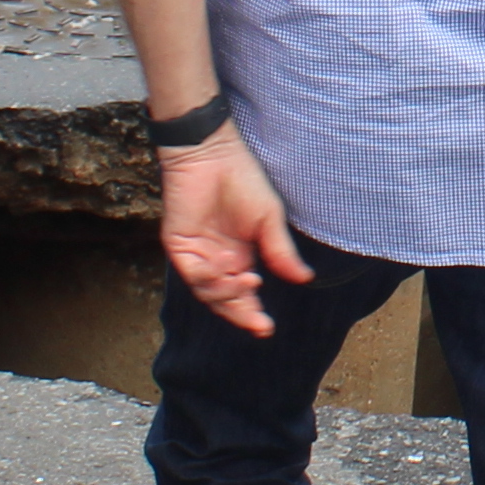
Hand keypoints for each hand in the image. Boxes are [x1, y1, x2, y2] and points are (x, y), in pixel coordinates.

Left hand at [156, 129, 309, 338]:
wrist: (213, 154)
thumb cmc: (243, 180)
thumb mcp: (269, 220)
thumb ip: (281, 252)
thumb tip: (305, 279)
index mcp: (239, 257)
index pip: (244, 295)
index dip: (253, 314)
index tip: (267, 329)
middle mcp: (217, 261)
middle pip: (225, 300)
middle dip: (241, 314)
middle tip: (259, 323)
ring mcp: (196, 255)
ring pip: (208, 292)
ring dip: (229, 293)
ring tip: (250, 280)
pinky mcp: (179, 247)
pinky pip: (193, 274)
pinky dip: (211, 276)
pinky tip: (228, 265)